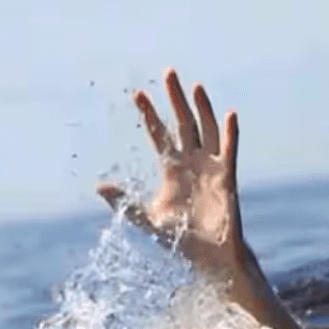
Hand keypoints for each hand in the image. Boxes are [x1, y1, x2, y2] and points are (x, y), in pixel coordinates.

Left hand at [97, 68, 245, 278]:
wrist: (208, 255)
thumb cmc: (180, 238)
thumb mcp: (147, 217)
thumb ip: (125, 201)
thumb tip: (98, 186)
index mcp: (171, 169)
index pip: (159, 134)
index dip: (149, 114)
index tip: (137, 94)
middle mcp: (191, 162)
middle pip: (183, 122)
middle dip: (175, 99)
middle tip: (168, 73)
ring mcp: (210, 167)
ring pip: (206, 129)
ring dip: (202, 108)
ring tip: (195, 86)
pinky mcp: (227, 176)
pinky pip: (229, 150)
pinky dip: (230, 133)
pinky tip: (230, 114)